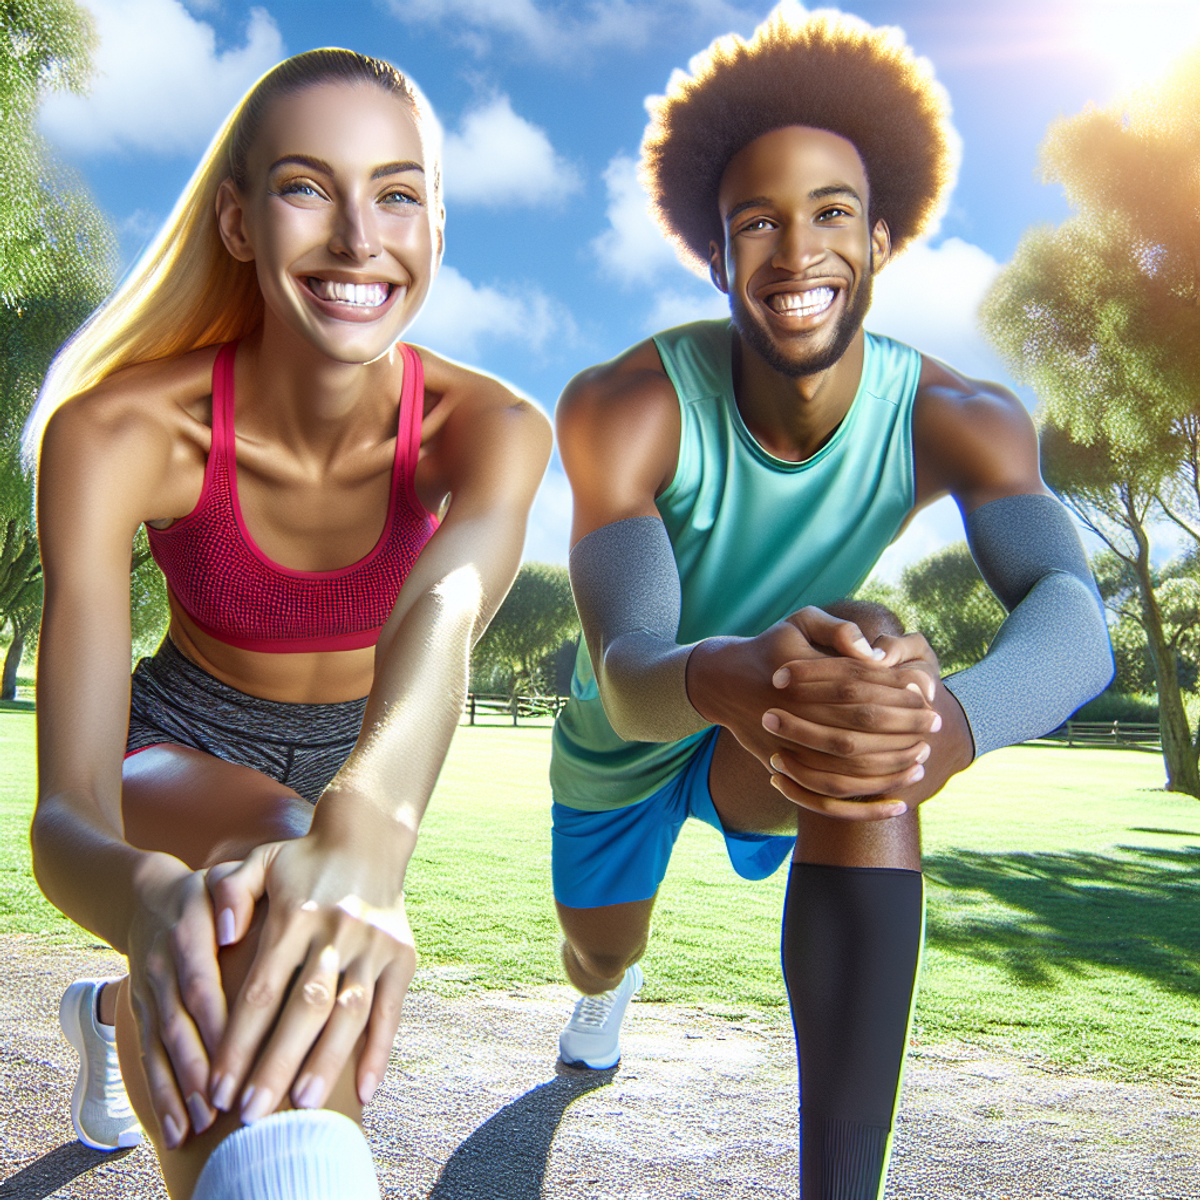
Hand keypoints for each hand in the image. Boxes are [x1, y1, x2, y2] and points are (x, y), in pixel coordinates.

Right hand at [126, 853, 223, 1146]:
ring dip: (178, 1090)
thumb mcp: (224, 874)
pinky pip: (147, 1057)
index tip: (236, 1054)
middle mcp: (162, 967)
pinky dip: (160, 1094)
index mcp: (188, 932)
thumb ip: (235, 888)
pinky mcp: (141, 1014)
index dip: (214, 1020)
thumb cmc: (208, 889)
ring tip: (198, 1126)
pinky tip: (176, 1128)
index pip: (201, 982)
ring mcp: (148, 994)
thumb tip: (234, 923)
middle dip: (196, 1068)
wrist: (146, 896)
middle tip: (221, 1105)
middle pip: (177, 1024)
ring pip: (160, 1048)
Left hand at [205, 824, 415, 1122]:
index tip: (218, 1086)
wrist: (371, 836)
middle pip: (305, 1007)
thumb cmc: (303, 859)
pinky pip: (391, 1008)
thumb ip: (229, 893)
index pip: (262, 988)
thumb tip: (222, 934)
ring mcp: (374, 944)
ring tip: (303, 1109)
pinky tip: (364, 1091)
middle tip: (250, 1116)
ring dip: (327, 1062)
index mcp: (296, 914)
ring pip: (350, 1012)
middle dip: (276, 1064)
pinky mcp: (402, 955)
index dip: (239, 1040)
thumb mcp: (259, 861)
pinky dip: (380, 1050)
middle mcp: (337, 931)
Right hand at [687, 608, 939, 813]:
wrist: (726, 684)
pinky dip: (867, 808)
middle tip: (935, 723)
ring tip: (921, 758)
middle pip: (862, 727)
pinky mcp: (787, 771)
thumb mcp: (801, 623)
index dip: (899, 690)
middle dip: (906, 727)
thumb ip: (838, 631)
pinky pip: (830, 801)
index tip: (927, 692)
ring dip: (893, 766)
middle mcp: (796, 714)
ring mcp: (789, 748)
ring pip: (850, 768)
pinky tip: (898, 806)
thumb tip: (874, 652)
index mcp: (802, 676)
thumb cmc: (773, 648)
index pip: (863, 685)